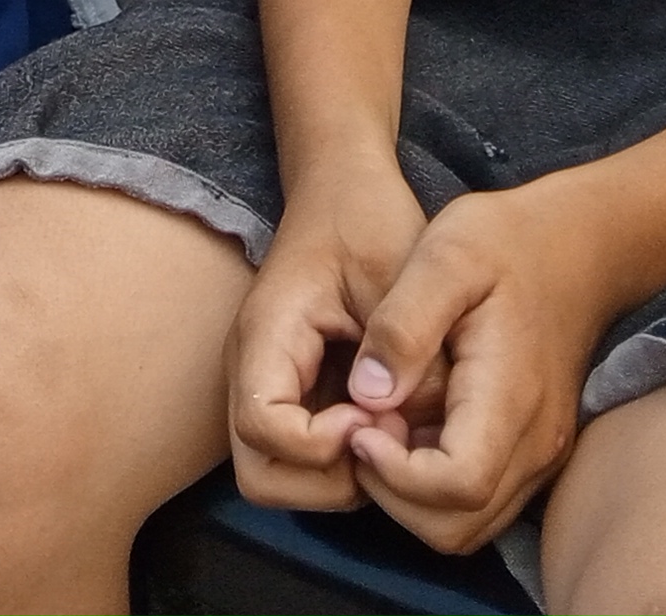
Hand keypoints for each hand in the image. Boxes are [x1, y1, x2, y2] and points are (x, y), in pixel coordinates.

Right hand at [228, 157, 434, 510]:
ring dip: (337, 476)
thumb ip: (407, 352)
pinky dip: (345, 462)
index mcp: (267, 334)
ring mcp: (269, 385)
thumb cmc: (366, 220)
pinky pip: (303, 458)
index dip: (321, 445)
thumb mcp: (399, 275)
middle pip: (261, 474)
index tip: (373, 414)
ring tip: (388, 432)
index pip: (262, 430)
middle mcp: (253, 370)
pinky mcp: (293, 392)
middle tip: (383, 438)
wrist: (343, 186)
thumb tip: (412, 425)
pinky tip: (387, 422)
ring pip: (278, 476)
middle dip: (328, 479)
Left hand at [333, 177, 614, 551]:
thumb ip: (403, 325)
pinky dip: (431, 484)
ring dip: (408, 493)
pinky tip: (407, 423)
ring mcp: (540, 455)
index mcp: (511, 399)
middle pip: (456, 526)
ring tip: (379, 421)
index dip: (393, 473)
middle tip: (358, 424)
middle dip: (391, 492)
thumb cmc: (506, 243)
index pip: (456, 487)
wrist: (577, 247)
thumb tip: (368, 395)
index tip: (355, 420)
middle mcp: (536, 445)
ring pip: (466, 524)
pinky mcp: (533, 452)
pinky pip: (479, 500)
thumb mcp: (443, 256)